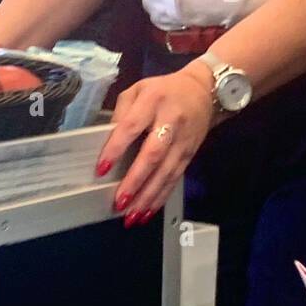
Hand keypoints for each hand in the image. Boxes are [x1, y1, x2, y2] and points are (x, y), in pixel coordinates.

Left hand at [94, 66, 215, 226]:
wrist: (203, 90)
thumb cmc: (163, 90)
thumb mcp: (138, 89)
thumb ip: (122, 112)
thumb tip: (108, 141)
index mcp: (152, 101)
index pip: (132, 127)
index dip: (116, 148)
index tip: (102, 169)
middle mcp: (170, 122)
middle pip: (153, 155)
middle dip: (136, 181)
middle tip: (119, 202)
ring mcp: (183, 140)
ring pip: (166, 172)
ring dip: (148, 197)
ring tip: (132, 216)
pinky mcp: (190, 154)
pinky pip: (175, 179)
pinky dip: (161, 197)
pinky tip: (148, 212)